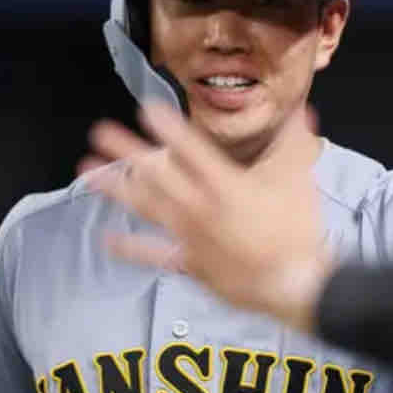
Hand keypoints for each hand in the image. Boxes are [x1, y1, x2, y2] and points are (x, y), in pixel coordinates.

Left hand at [82, 103, 331, 332]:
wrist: (293, 283)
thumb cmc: (298, 232)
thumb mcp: (298, 181)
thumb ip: (295, 142)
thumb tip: (302, 109)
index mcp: (227, 184)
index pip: (191, 148)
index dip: (167, 126)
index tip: (146, 108)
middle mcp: (201, 207)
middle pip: (157, 174)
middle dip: (127, 150)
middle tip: (101, 132)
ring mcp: (191, 236)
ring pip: (147, 208)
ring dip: (117, 190)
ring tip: (90, 175)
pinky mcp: (191, 263)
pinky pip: (155, 255)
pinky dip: (131, 248)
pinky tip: (108, 240)